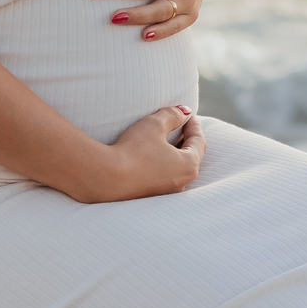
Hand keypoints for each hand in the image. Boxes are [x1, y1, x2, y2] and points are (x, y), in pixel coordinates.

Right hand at [90, 106, 205, 200]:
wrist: (107, 177)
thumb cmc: (134, 149)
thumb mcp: (155, 125)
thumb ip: (173, 115)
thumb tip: (185, 112)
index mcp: (189, 165)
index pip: (198, 142)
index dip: (194, 125)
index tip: (188, 115)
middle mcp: (182, 183)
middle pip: (190, 156)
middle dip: (186, 139)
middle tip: (180, 125)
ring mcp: (166, 192)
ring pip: (176, 168)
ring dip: (173, 153)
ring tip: (165, 140)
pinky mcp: (150, 196)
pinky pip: (162, 176)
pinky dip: (162, 164)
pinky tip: (151, 156)